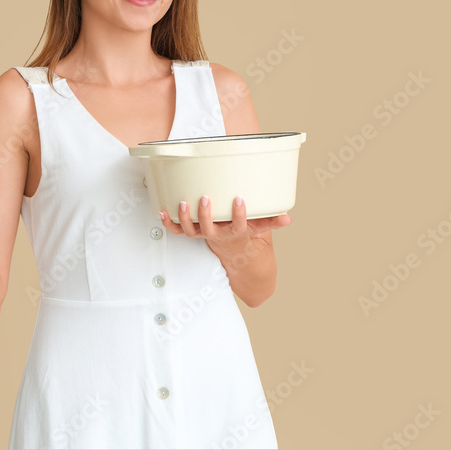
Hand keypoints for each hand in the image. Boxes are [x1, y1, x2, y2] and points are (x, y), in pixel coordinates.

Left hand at [159, 195, 290, 251]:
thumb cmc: (244, 233)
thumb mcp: (260, 229)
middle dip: (205, 215)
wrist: (232, 253)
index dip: (239, 214)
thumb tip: (288, 218)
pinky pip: (176, 231)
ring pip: (189, 231)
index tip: (240, 199)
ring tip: (182, 202)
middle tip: (205, 198)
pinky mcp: (191, 232)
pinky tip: (162, 210)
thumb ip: (271, 222)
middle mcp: (216, 235)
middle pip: (208, 229)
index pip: (239, 226)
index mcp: (235, 233)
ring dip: (184, 218)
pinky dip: (168, 222)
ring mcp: (202, 235)